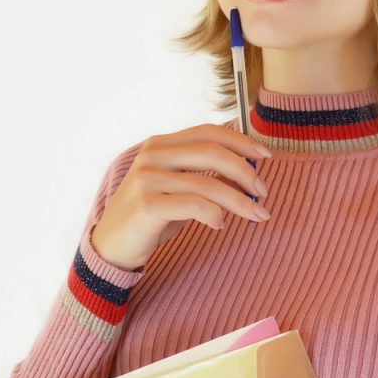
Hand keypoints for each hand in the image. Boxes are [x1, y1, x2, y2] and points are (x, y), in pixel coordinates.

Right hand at [90, 124, 271, 270]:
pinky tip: (220, 224)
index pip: (208, 132)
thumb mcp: (180, 188)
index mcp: (161, 145)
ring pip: (208, 183)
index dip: (240, 141)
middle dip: (245, 171)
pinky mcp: (147, 204)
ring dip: (239, 200)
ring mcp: (147, 178)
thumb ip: (206, 174)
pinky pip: (194, 205)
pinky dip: (215, 215)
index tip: (265, 155)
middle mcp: (153, 155)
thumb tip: (248, 168)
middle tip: (263, 191)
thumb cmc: (152, 215)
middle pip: (212, 152)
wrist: (112, 245)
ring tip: (256, 214)